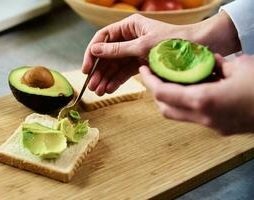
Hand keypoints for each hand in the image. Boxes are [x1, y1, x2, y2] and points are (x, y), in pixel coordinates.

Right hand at [82, 12, 239, 95]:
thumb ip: (117, 50)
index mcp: (129, 26)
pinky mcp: (141, 62)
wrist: (198, 49)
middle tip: (92, 87)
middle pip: (107, 55)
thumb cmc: (173, 42)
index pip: (102, 39)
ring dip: (106, 78)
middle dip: (99, 71)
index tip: (86, 69)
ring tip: (99, 92)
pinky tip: (110, 89)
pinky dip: (117, 80)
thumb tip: (94, 50)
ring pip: (115, 65)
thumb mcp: (142, 46)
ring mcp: (135, 51)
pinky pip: (125, 72)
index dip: (91, 54)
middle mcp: (130, 37)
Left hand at [139, 54, 253, 134]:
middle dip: (155, 92)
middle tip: (155, 76)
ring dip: (169, 99)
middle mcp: (204, 118)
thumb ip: (216, 65)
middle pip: (165, 109)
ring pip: (178, 115)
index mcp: (205, 101)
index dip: (150, 82)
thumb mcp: (240, 67)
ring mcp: (212, 126)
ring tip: (172, 81)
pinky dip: (186, 104)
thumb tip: (206, 63)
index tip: (144, 70)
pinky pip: (193, 117)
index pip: (163, 94)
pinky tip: (193, 90)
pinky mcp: (220, 128)